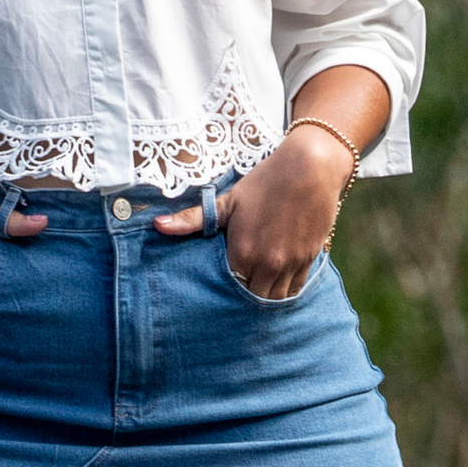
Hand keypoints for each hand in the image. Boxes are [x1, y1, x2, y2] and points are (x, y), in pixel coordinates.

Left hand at [153, 125, 354, 299]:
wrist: (310, 168)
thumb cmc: (265, 182)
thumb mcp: (228, 201)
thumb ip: (193, 219)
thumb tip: (157, 225)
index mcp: (243, 252)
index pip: (229, 289)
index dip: (224, 290)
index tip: (218, 287)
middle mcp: (268, 264)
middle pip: (253, 298)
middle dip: (244, 297)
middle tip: (236, 292)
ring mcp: (291, 264)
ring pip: (276, 298)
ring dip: (265, 296)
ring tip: (255, 288)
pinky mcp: (309, 259)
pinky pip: (296, 288)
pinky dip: (286, 289)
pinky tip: (277, 283)